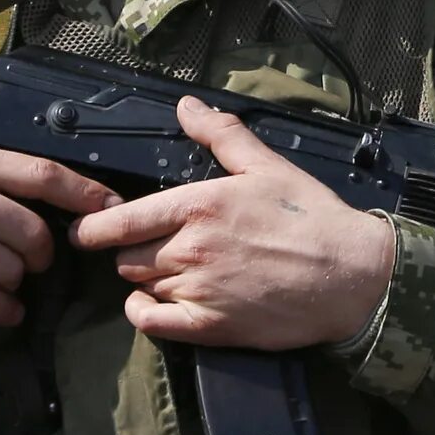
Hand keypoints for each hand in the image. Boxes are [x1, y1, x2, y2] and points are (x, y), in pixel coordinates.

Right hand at [0, 145, 112, 326]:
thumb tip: (65, 202)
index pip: (42, 174)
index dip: (84, 194)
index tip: (110, 210)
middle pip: (33, 232)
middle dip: (40, 255)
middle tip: (29, 261)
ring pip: (11, 269)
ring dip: (14, 283)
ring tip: (0, 281)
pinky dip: (2, 310)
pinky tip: (3, 309)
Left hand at [74, 97, 397, 351]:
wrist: (351, 275)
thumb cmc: (311, 216)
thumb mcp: (265, 165)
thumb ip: (220, 135)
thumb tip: (187, 106)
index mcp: (198, 205)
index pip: (122, 220)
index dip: (95, 227)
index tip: (84, 230)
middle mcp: (189, 248)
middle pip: (127, 257)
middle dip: (132, 252)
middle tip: (153, 248)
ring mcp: (198, 290)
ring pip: (141, 287)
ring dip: (147, 280)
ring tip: (171, 272)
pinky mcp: (211, 327)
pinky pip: (153, 325)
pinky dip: (143, 316)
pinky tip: (151, 307)